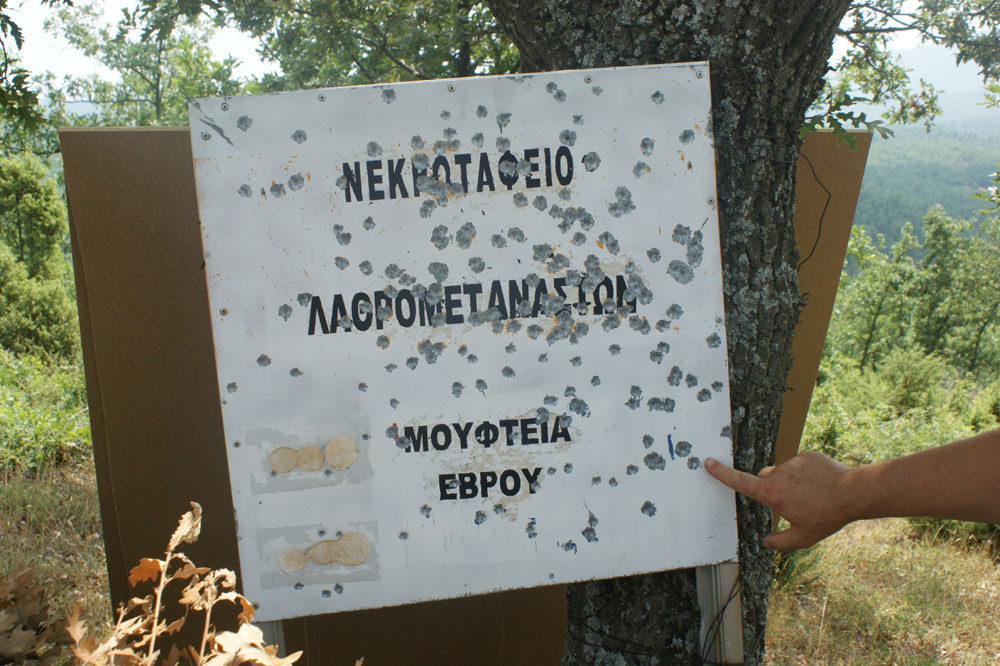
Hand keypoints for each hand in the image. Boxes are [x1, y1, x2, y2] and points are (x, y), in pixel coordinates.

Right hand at [704, 452, 856, 551]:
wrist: (853, 492)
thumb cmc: (827, 515)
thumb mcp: (804, 537)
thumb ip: (781, 542)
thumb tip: (766, 543)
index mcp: (773, 494)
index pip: (741, 482)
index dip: (722, 474)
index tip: (708, 463)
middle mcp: (779, 474)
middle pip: (765, 478)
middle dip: (772, 487)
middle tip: (792, 501)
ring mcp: (794, 462)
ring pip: (784, 471)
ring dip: (792, 481)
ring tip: (814, 493)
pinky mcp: (808, 455)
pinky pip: (801, 464)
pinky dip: (807, 473)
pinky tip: (821, 484)